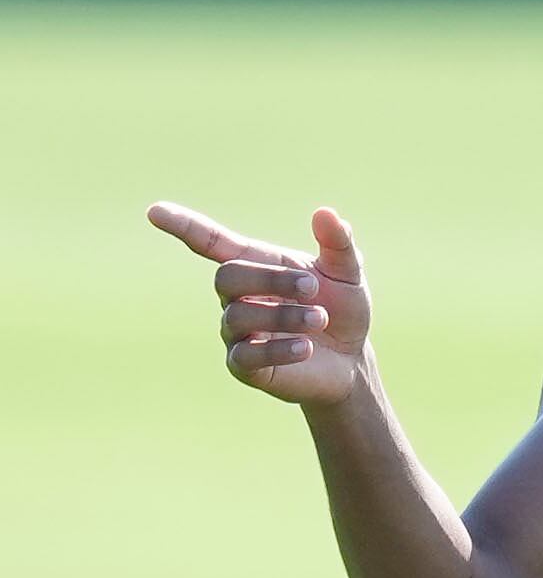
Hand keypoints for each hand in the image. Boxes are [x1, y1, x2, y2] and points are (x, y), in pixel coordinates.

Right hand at [149, 202, 371, 406]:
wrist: (351, 360)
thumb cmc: (342, 309)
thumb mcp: (347, 273)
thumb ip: (337, 244)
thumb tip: (327, 213)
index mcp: (257, 266)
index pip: (211, 243)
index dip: (185, 226)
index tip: (155, 211)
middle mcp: (238, 297)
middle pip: (227, 277)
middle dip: (270, 279)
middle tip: (313, 287)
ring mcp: (236, 332)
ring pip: (239, 315)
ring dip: (285, 314)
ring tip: (320, 319)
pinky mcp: (244, 366)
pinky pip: (245, 355)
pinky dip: (278, 348)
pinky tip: (306, 346)